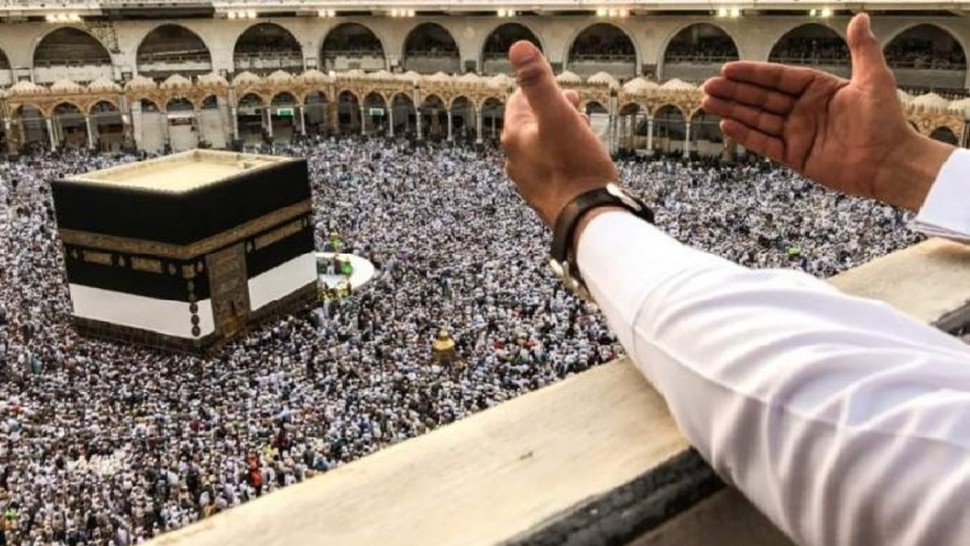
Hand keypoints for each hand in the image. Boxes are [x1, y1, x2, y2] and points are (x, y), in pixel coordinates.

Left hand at [502, 41, 618, 226]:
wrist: (587, 217)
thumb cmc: (575, 167)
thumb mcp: (559, 116)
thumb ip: (538, 82)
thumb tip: (519, 48)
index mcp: (514, 136)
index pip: (519, 100)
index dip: (542, 90)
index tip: (564, 92)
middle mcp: (515, 159)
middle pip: (532, 123)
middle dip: (554, 111)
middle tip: (576, 108)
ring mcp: (528, 180)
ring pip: (542, 146)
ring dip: (560, 134)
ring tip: (583, 133)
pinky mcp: (544, 196)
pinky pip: (551, 167)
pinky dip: (564, 156)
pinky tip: (581, 160)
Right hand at [702, 13, 953, 210]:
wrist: (890, 162)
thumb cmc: (887, 121)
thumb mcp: (874, 79)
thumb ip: (862, 49)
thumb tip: (860, 17)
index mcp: (819, 90)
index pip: (779, 78)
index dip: (753, 74)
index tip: (728, 69)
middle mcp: (805, 111)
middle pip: (762, 98)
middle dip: (734, 92)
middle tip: (708, 86)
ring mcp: (798, 134)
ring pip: (758, 119)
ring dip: (733, 110)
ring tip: (708, 102)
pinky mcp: (796, 157)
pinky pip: (765, 143)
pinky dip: (746, 135)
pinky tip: (726, 125)